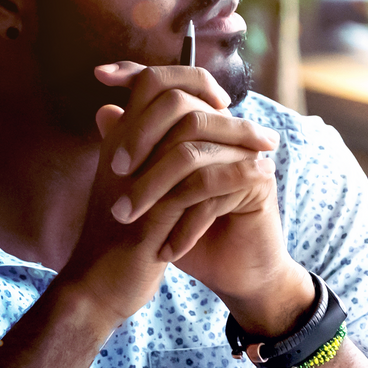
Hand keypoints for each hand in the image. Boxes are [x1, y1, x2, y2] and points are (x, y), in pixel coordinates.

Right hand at [49, 62, 274, 331]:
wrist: (98, 285)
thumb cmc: (119, 238)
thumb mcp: (132, 189)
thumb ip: (146, 156)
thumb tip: (172, 133)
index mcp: (118, 140)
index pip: (152, 82)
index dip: (192, 82)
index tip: (223, 102)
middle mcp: (123, 150)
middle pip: (174, 99)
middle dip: (226, 112)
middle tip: (263, 134)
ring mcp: (135, 177)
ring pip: (190, 136)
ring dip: (239, 139)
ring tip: (269, 154)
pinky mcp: (152, 211)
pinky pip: (199, 182)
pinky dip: (235, 175)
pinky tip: (261, 179)